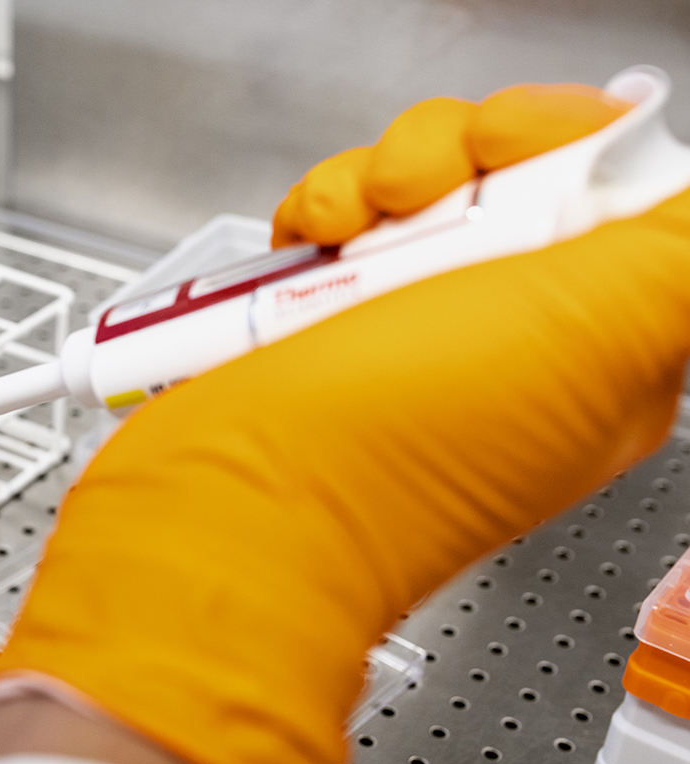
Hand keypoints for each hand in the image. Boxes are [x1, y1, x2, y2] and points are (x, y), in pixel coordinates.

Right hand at [0, 79, 688, 763]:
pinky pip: (336, 221)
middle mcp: (504, 331)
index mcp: (599, 342)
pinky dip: (314, 216)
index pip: (619, 191)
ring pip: (417, 186)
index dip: (567, 143)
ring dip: (370, 185)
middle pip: (513, 172)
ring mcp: (407, 324)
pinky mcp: (321, 319)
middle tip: (420, 200)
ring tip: (344, 236)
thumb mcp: (598, 328)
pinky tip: (303, 248)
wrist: (238, 500)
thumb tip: (686, 197)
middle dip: (457, 156)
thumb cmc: (399, 450)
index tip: (513, 151)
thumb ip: (680, 248)